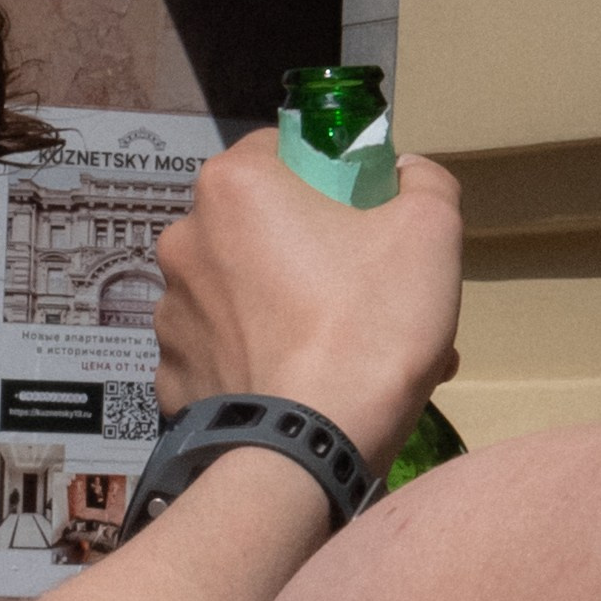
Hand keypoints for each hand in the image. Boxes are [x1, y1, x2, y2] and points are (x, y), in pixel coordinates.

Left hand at [153, 129, 462, 478]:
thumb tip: (405, 174)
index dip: (331, 176)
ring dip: (289, 310)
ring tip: (347, 352)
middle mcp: (183, 241)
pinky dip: (259, 363)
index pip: (281, 151)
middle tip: (367, 292)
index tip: (365, 215)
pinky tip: (303, 389)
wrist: (308, 448)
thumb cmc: (369, 325)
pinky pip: (224, 354)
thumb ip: (423, 180)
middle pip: (260, 227)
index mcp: (232, 187)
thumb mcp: (431, 229)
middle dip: (313, 250)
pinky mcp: (171, 377)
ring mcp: (169, 314)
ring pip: (243, 294)